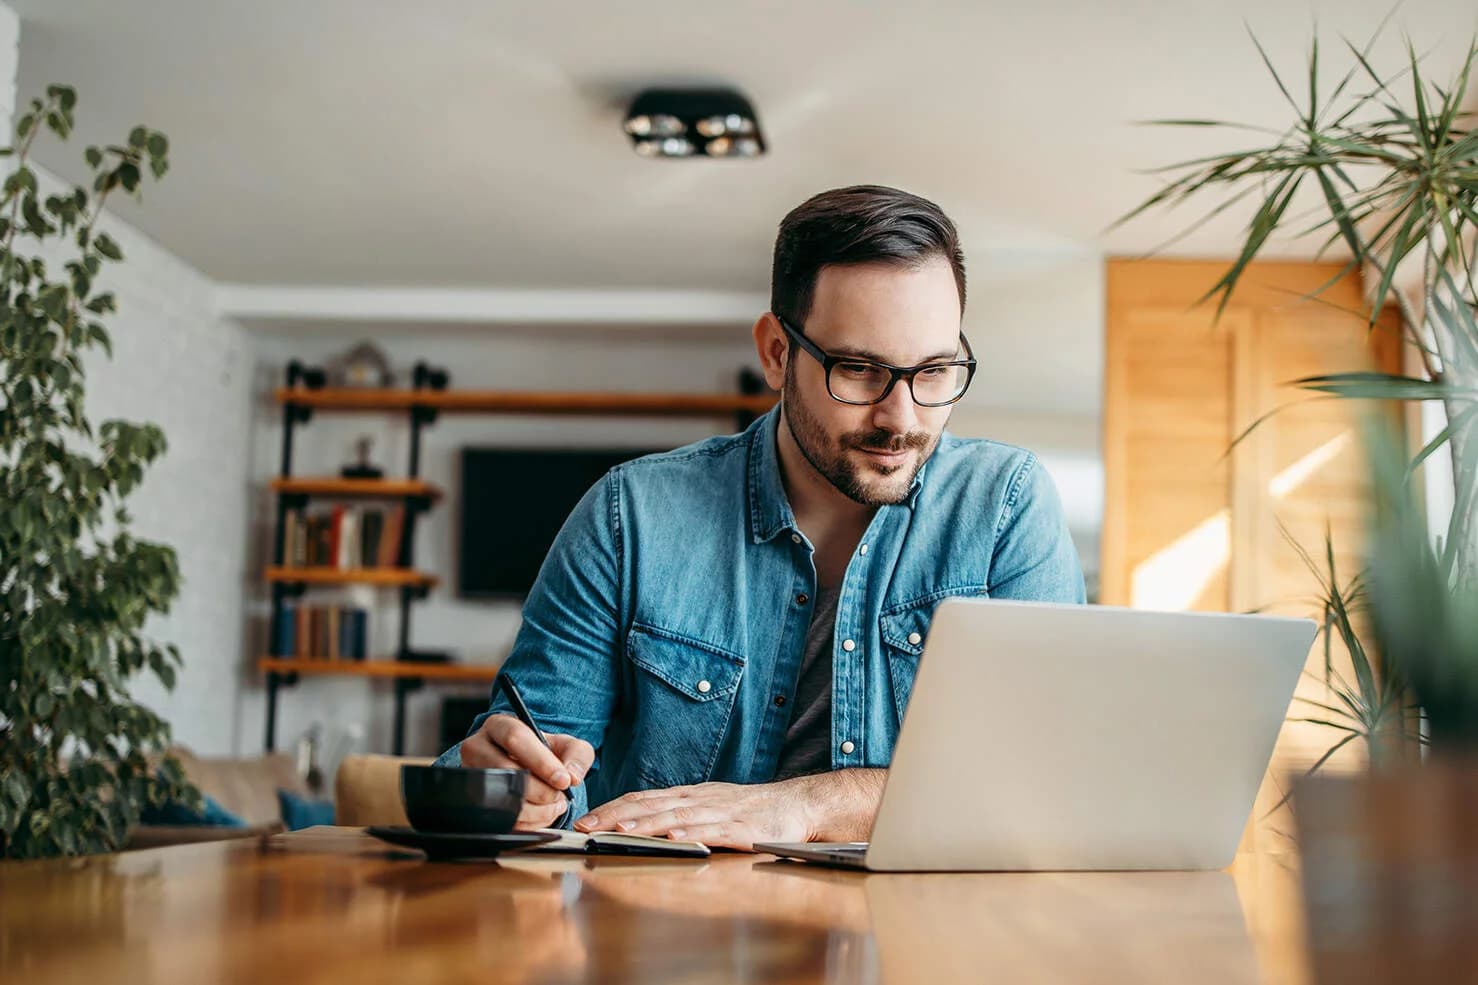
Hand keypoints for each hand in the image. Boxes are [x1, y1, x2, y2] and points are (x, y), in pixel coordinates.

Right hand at [458, 714, 594, 829]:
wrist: (528, 772)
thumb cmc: (545, 754)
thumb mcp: (567, 746)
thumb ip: (577, 755)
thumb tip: (572, 776)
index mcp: (499, 726)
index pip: (515, 738)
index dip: (541, 761)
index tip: (563, 780)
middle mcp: (477, 748)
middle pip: (506, 771)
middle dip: (540, 790)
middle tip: (559, 796)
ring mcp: (472, 777)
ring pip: (502, 799)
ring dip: (536, 810)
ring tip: (553, 805)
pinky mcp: (474, 803)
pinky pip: (500, 819)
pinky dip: (528, 823)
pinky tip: (541, 815)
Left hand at [572, 778, 817, 850]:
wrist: (795, 805)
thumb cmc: (749, 810)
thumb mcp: (707, 805)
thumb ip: (678, 812)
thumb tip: (639, 823)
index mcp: (688, 795)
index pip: (642, 798)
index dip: (612, 808)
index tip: (585, 820)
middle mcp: (698, 800)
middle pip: (651, 806)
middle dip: (615, 816)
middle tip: (586, 827)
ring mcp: (719, 812)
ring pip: (676, 817)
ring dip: (645, 824)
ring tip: (620, 832)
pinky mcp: (741, 829)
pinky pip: (712, 830)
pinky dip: (691, 833)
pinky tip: (673, 838)